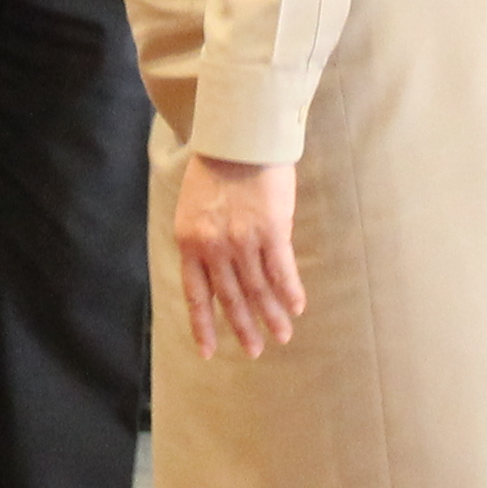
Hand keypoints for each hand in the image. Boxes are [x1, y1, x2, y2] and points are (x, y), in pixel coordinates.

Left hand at [173, 153, 305, 360]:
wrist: (240, 135)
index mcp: (190, 242)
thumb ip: (206, 241)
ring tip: (281, 337)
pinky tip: (296, 308)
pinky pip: (282, 270)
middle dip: (243, 328)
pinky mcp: (272, 229)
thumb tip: (225, 273)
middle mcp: (214, 246)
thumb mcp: (195, 208)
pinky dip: (290, 291)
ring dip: (272, 316)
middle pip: (231, 298)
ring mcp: (243, 240)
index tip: (208, 352)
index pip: (196, 295)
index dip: (202, 325)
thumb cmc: (216, 167)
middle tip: (254, 351)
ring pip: (259, 290)